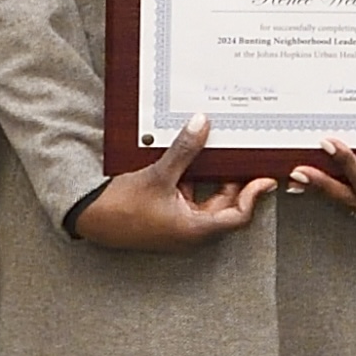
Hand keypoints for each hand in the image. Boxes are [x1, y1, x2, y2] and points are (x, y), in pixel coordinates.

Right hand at [77, 117, 275, 249]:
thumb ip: (184, 150)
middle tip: (243, 153)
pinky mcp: (167, 217)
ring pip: (207, 199)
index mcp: (194, 229)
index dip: (254, 195)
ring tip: (218, 149)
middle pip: (225, 205)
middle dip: (234, 179)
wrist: (88, 219)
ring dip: (212, 177)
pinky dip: (192, 180)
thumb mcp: (157, 175)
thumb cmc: (121, 207)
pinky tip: (189, 157)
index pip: (238, 215)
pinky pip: (189, 198)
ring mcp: (178, 225)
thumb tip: (203, 124)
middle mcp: (191, 231)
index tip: (266, 176)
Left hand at [291, 138, 355, 227]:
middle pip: (350, 198)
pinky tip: (315, 184)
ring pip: (347, 202)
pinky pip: (353, 201)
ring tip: (298, 178)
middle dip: (321, 184)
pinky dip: (333, 191)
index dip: (346, 164)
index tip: (328, 144)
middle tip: (298, 171)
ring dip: (321, 189)